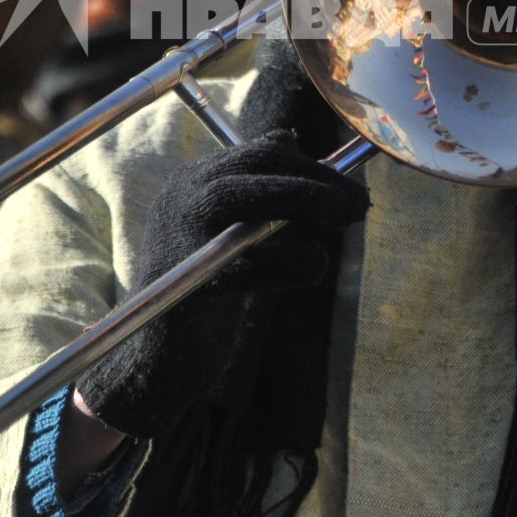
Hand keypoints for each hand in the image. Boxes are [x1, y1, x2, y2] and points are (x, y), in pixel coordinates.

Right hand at [75, 131, 368, 437]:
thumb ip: (273, 203)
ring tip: (343, 212)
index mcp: (193, 185)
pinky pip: (238, 265)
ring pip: (234, 198)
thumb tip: (313, 162)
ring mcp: (174, 240)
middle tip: (358, 202)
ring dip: (298, 197)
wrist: (159, 362)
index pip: (259, 153)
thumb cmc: (210, 298)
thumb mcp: (245, 239)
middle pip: (250, 164)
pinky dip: (286, 261)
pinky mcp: (179, 287)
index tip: (350, 190)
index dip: (311, 166)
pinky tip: (315, 265)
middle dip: (313, 178)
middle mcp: (178, 201)